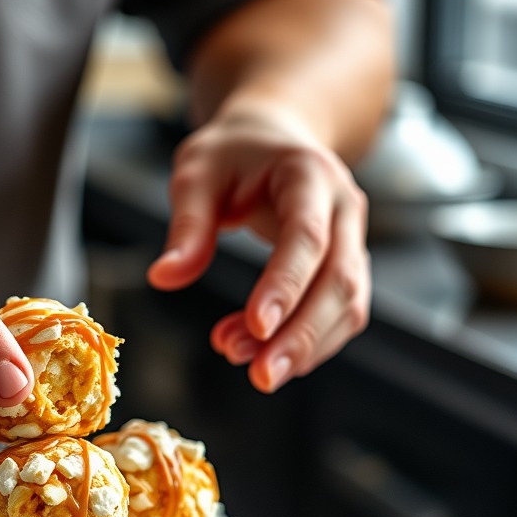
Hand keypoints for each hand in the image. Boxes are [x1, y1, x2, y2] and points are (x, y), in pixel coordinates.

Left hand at [147, 108, 369, 391]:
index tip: (257, 328)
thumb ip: (186, 224)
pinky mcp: (346, 267)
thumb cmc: (233, 155)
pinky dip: (309, 344)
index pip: (305, 237)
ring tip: (247, 366)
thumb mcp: (197, 172)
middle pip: (338, 280)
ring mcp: (352, 240)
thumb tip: (164, 276)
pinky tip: (266, 356)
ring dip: (304, 346)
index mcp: (309, 176)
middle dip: (301, 335)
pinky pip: (341, 314)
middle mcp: (344, 208)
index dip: (285, 285)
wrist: (274, 139)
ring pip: (347, 305)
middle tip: (260, 376)